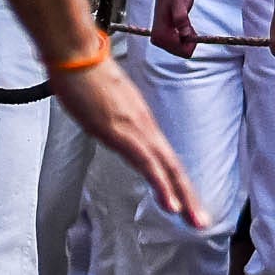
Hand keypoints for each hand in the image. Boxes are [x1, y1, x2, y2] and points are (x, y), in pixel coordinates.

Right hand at [51, 57, 203, 225]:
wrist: (76, 54)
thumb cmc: (79, 70)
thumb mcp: (94, 99)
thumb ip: (101, 112)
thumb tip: (94, 114)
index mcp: (138, 119)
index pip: (162, 155)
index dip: (174, 179)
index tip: (182, 199)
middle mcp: (143, 125)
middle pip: (172, 166)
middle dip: (187, 195)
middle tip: (199, 220)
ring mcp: (136, 129)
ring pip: (167, 169)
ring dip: (181, 196)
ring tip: (194, 220)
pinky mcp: (123, 133)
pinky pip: (148, 165)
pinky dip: (161, 186)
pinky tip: (170, 204)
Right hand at [151, 0, 198, 57]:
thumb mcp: (180, 5)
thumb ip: (181, 20)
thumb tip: (185, 34)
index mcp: (159, 35)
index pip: (183, 52)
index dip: (191, 41)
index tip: (189, 27)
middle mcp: (158, 39)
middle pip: (182, 52)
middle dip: (189, 39)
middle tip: (186, 23)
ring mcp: (161, 37)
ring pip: (182, 48)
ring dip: (188, 36)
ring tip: (184, 21)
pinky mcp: (165, 35)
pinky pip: (181, 43)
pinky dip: (186, 35)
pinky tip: (182, 23)